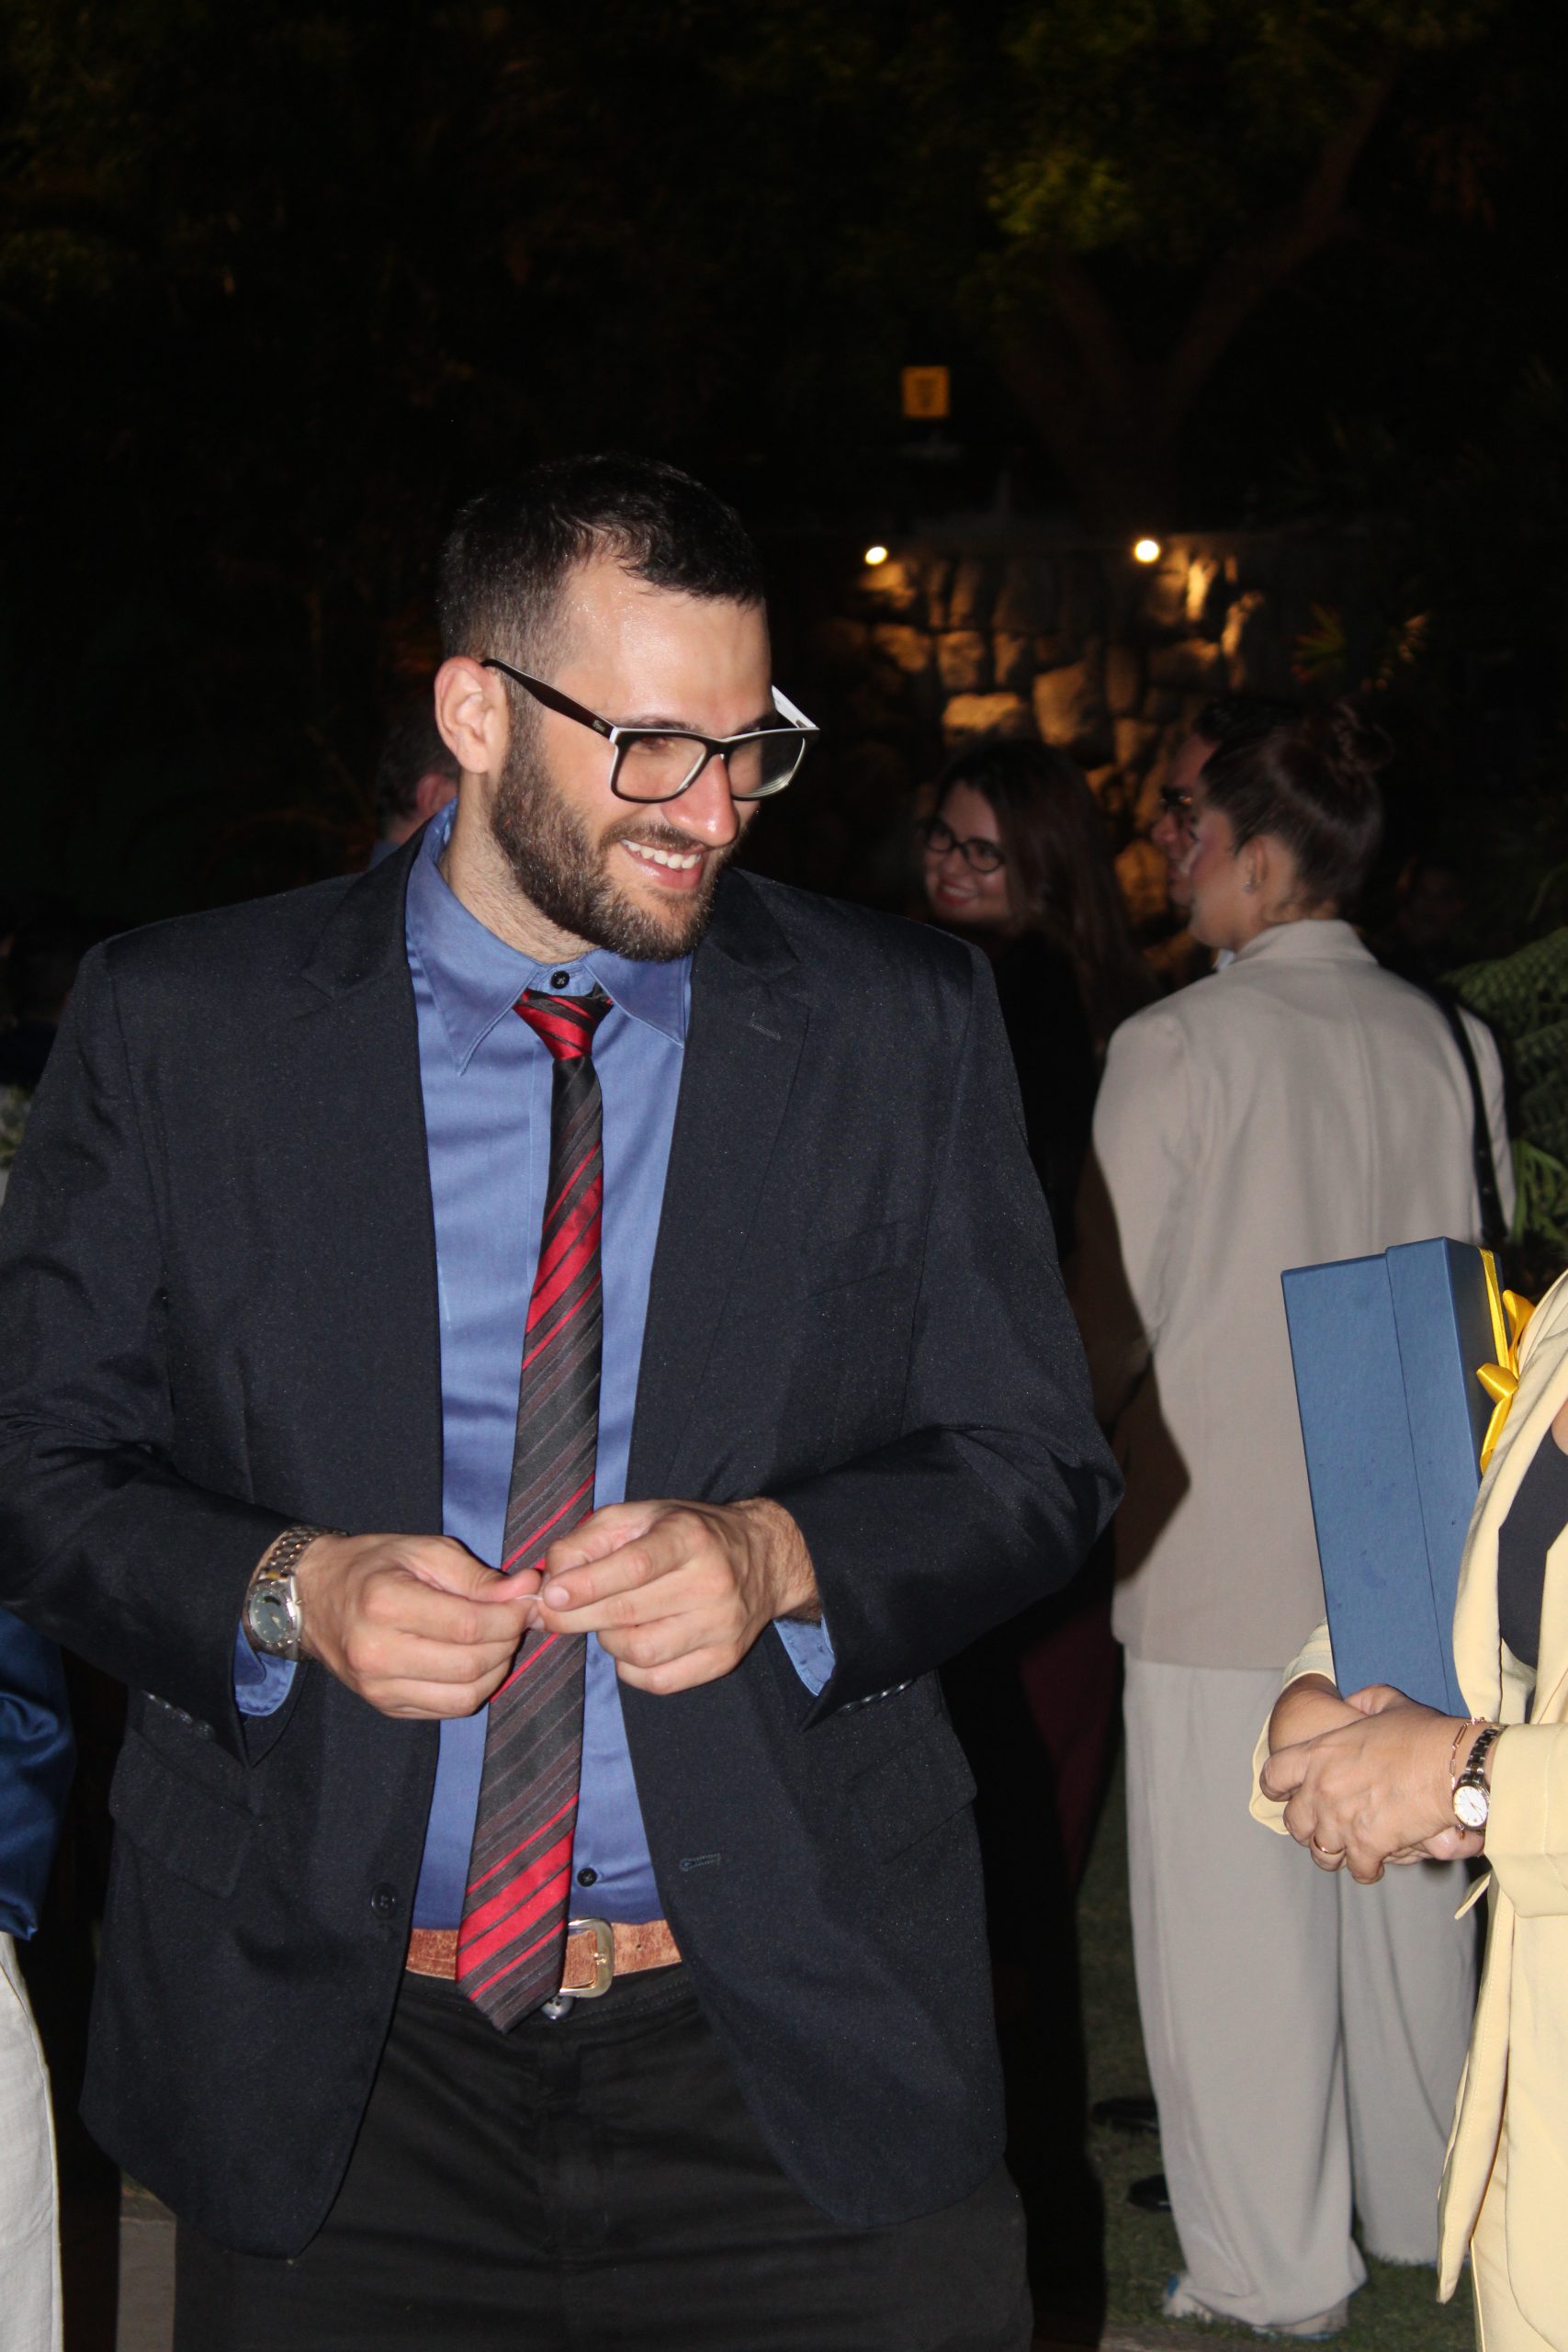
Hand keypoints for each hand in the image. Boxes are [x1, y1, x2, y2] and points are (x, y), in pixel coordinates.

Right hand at [294, 1533, 537, 1719]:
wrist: (316, 1598)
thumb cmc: (372, 1566)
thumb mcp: (424, 1551)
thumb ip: (477, 1576)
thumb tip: (527, 1590)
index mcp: (385, 1604)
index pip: (468, 1625)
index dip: (509, 1616)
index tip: (525, 1601)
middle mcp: (377, 1653)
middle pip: (470, 1664)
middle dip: (507, 1641)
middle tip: (514, 1619)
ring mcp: (378, 1688)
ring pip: (465, 1696)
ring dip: (496, 1668)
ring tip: (496, 1639)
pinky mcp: (386, 1707)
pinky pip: (448, 1709)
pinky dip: (474, 1688)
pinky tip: (475, 1661)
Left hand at [534, 1496, 817, 1694]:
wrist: (761, 1558)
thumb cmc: (686, 1534)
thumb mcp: (638, 1517)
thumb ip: (588, 1540)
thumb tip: (552, 1578)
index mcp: (690, 1537)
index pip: (635, 1565)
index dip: (588, 1583)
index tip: (552, 1594)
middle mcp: (712, 1582)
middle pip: (629, 1613)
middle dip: (577, 1617)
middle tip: (552, 1613)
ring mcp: (721, 1626)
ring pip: (639, 1652)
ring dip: (608, 1640)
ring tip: (610, 1620)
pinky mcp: (723, 1659)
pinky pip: (657, 1680)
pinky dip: (630, 1667)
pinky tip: (632, 1643)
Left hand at [1259, 1688, 1478, 1881]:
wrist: (1451, 1766)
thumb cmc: (1422, 1733)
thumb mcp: (1387, 1703)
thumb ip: (1365, 1701)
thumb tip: (1356, 1702)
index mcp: (1319, 1753)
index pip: (1274, 1775)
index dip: (1276, 1787)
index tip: (1282, 1795)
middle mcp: (1322, 1789)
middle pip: (1294, 1823)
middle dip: (1306, 1828)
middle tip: (1324, 1828)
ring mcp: (1341, 1821)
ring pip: (1321, 1853)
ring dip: (1334, 1854)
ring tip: (1347, 1851)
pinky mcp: (1368, 1846)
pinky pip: (1358, 1870)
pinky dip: (1367, 1870)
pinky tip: (1376, 1864)